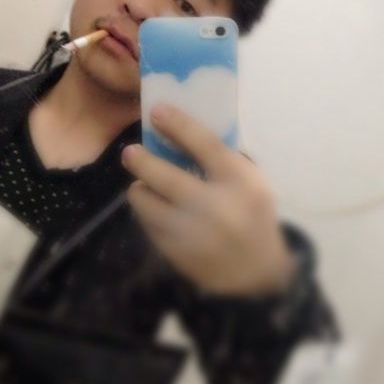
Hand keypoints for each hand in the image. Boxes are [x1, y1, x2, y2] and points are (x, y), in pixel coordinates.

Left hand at [121, 104, 294, 295]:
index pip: (205, 145)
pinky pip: (148, 224)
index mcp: (241, 184)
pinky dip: (148, 213)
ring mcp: (192, 233)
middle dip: (141, 161)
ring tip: (142, 185)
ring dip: (140, 189)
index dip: (178, 124)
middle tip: (129, 152)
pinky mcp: (175, 252)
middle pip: (165, 177)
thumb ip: (225, 159)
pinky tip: (155, 209)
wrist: (254, 272)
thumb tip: (183, 130)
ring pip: (147, 203)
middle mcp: (215, 207)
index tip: (156, 111)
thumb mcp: (253, 183)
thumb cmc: (253, 216)